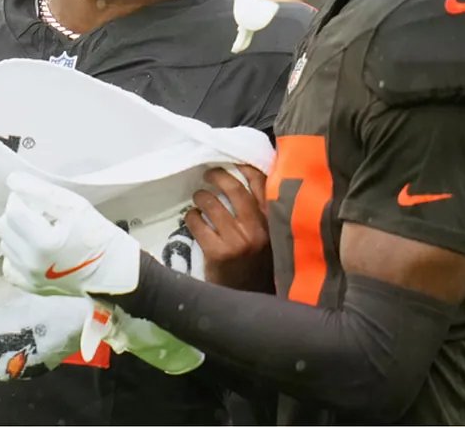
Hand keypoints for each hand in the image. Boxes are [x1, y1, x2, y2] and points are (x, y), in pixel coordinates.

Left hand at [0, 172, 140, 297]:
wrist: (113, 271)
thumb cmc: (97, 235)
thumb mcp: (75, 206)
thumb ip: (42, 192)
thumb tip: (12, 180)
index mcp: (44, 243)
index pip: (14, 211)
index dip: (21, 198)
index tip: (34, 197)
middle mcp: (31, 263)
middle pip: (4, 227)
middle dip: (17, 213)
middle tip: (38, 213)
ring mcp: (29, 279)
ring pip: (5, 244)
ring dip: (18, 233)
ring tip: (40, 232)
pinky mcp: (30, 288)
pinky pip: (9, 266)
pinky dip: (17, 254)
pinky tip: (33, 250)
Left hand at [185, 165, 272, 291]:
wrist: (250, 300)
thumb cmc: (258, 265)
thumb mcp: (270, 237)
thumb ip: (263, 214)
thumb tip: (245, 179)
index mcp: (273, 221)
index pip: (261, 183)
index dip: (245, 168)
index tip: (233, 163)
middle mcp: (258, 229)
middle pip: (234, 188)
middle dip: (218, 176)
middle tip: (209, 174)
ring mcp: (238, 241)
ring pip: (212, 204)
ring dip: (201, 196)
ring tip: (199, 198)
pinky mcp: (218, 253)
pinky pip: (197, 223)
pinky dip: (191, 217)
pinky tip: (193, 219)